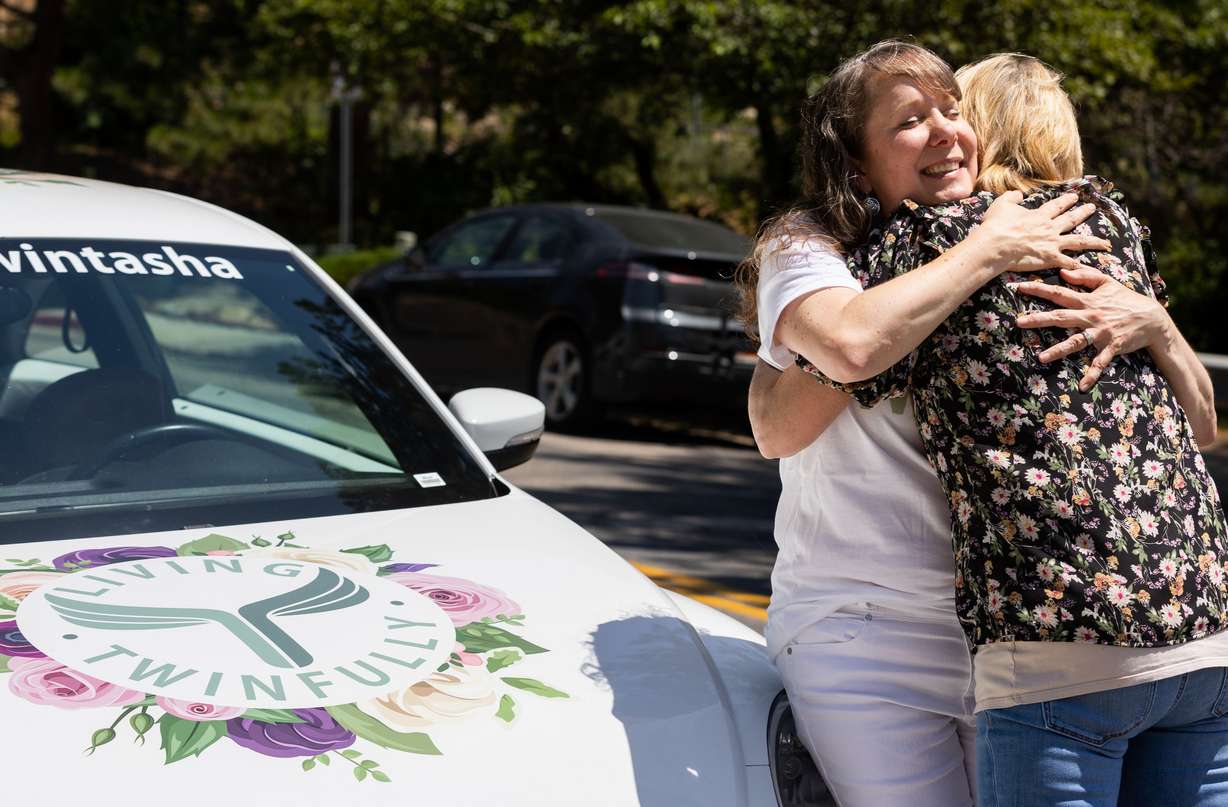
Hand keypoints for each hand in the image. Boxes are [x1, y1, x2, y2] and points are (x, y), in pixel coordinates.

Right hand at [972, 191, 1110, 273]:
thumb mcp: (1001, 204)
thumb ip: (1012, 197)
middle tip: (1092, 208)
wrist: (996, 245)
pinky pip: (1069, 263)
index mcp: (1039, 216)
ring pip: (1079, 241)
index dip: (1066, 200)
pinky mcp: (1050, 259)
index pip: (1056, 206)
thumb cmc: (996, 226)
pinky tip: (1088, 270)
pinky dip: (1079, 267)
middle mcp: (1050, 228)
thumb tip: (1019, 194)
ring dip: (1093, 242)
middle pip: (1071, 219)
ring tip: (1106, 243)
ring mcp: (1052, 243)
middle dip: (1082, 213)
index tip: (1074, 196)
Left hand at [1014, 267, 1168, 390]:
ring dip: (1058, 350)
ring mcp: (1100, 333)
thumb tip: (1063, 271)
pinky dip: (1092, 374)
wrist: (1153, 318)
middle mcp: (1091, 316)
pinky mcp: (1111, 346)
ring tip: (1041, 358)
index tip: (1019, 288)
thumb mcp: (1108, 282)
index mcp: (1088, 301)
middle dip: (1039, 319)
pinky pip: (1099, 362)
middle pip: (1061, 317)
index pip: (1059, 293)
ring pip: (1076, 341)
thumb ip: (1085, 276)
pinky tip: (1082, 386)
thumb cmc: (1126, 299)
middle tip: (1018, 322)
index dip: (1039, 290)